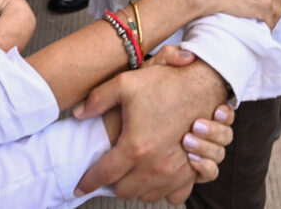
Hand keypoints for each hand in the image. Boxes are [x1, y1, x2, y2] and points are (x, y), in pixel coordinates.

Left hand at [73, 58, 226, 201]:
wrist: (202, 85)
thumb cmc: (163, 83)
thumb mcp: (124, 83)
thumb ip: (96, 100)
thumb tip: (78, 114)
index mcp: (135, 147)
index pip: (104, 175)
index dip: (88, 182)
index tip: (79, 186)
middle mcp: (155, 166)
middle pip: (125, 191)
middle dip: (112, 185)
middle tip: (107, 174)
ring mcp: (176, 172)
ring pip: (148, 196)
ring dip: (135, 188)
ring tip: (128, 174)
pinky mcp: (192, 172)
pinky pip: (175, 196)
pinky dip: (163, 192)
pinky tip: (154, 179)